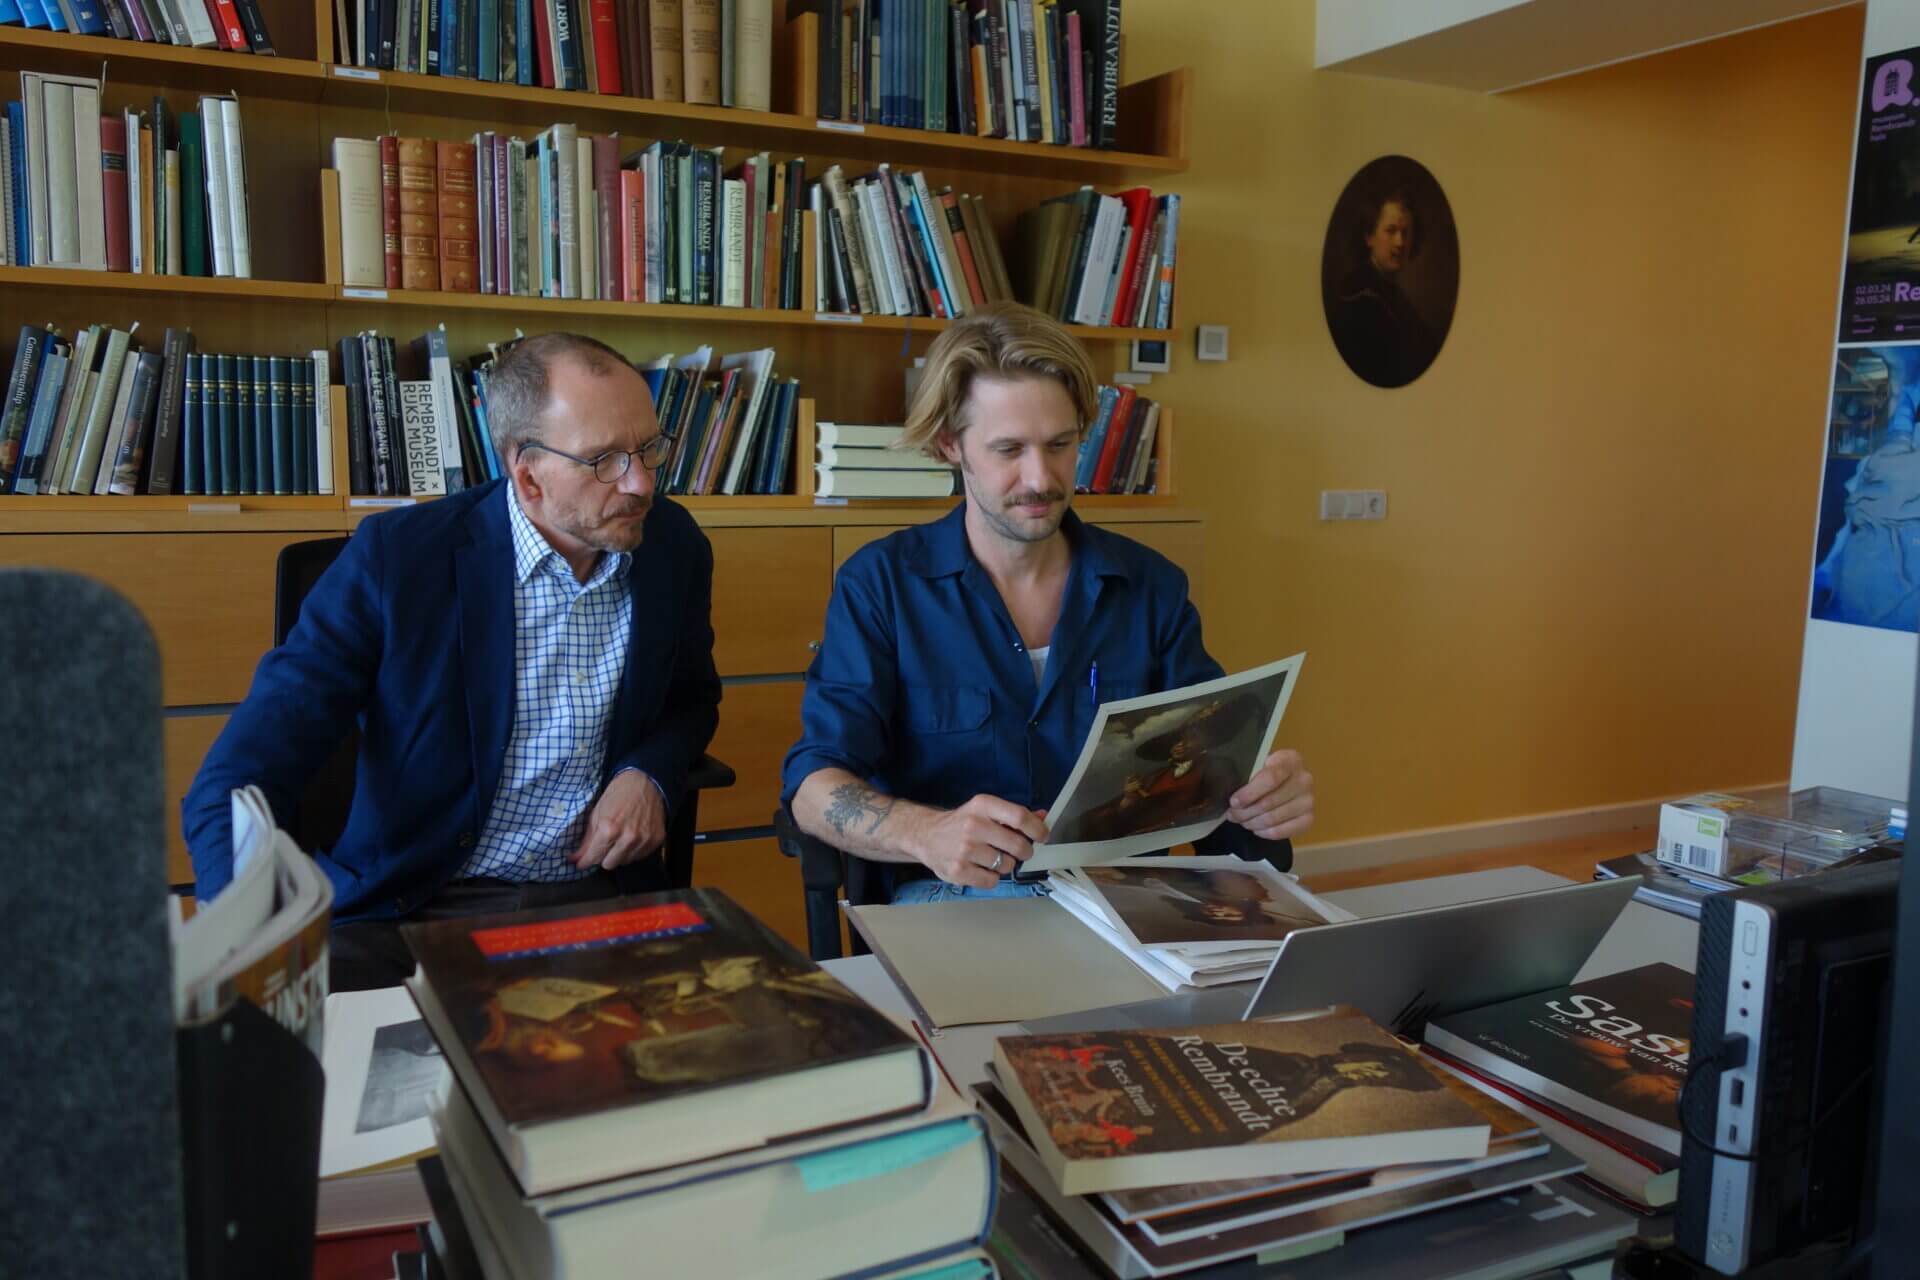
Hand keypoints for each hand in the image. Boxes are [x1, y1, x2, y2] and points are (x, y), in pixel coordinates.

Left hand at [571, 770, 667, 870]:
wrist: (645, 782)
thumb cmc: (618, 794)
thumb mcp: (596, 813)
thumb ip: (587, 839)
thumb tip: (576, 859)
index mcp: (609, 829)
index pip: (593, 858)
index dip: (584, 861)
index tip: (582, 862)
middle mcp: (628, 838)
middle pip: (609, 865)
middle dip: (603, 856)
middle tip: (604, 844)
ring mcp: (644, 840)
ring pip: (625, 862)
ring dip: (619, 854)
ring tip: (620, 837)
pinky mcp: (656, 840)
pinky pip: (639, 856)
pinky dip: (633, 850)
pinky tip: (632, 837)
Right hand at [910, 794, 1048, 888]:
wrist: (925, 836)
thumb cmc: (961, 822)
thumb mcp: (984, 810)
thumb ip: (1013, 815)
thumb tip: (1044, 816)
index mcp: (982, 806)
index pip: (1019, 817)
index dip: (1037, 829)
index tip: (1043, 836)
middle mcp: (973, 826)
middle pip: (1017, 844)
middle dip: (1026, 851)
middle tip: (1021, 851)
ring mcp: (965, 850)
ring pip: (1007, 865)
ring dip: (1006, 865)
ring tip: (993, 858)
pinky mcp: (958, 870)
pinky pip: (992, 881)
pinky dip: (992, 878)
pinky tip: (982, 868)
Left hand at [1228, 749, 1313, 841]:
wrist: (1287, 782)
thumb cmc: (1266, 772)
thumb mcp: (1258, 765)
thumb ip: (1248, 776)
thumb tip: (1232, 800)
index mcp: (1291, 760)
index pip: (1270, 778)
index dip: (1249, 793)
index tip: (1234, 802)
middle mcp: (1304, 779)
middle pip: (1269, 802)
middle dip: (1245, 812)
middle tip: (1232, 815)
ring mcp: (1308, 801)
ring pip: (1272, 818)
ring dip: (1252, 823)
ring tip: (1242, 821)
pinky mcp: (1308, 819)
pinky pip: (1281, 832)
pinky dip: (1264, 833)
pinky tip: (1256, 828)